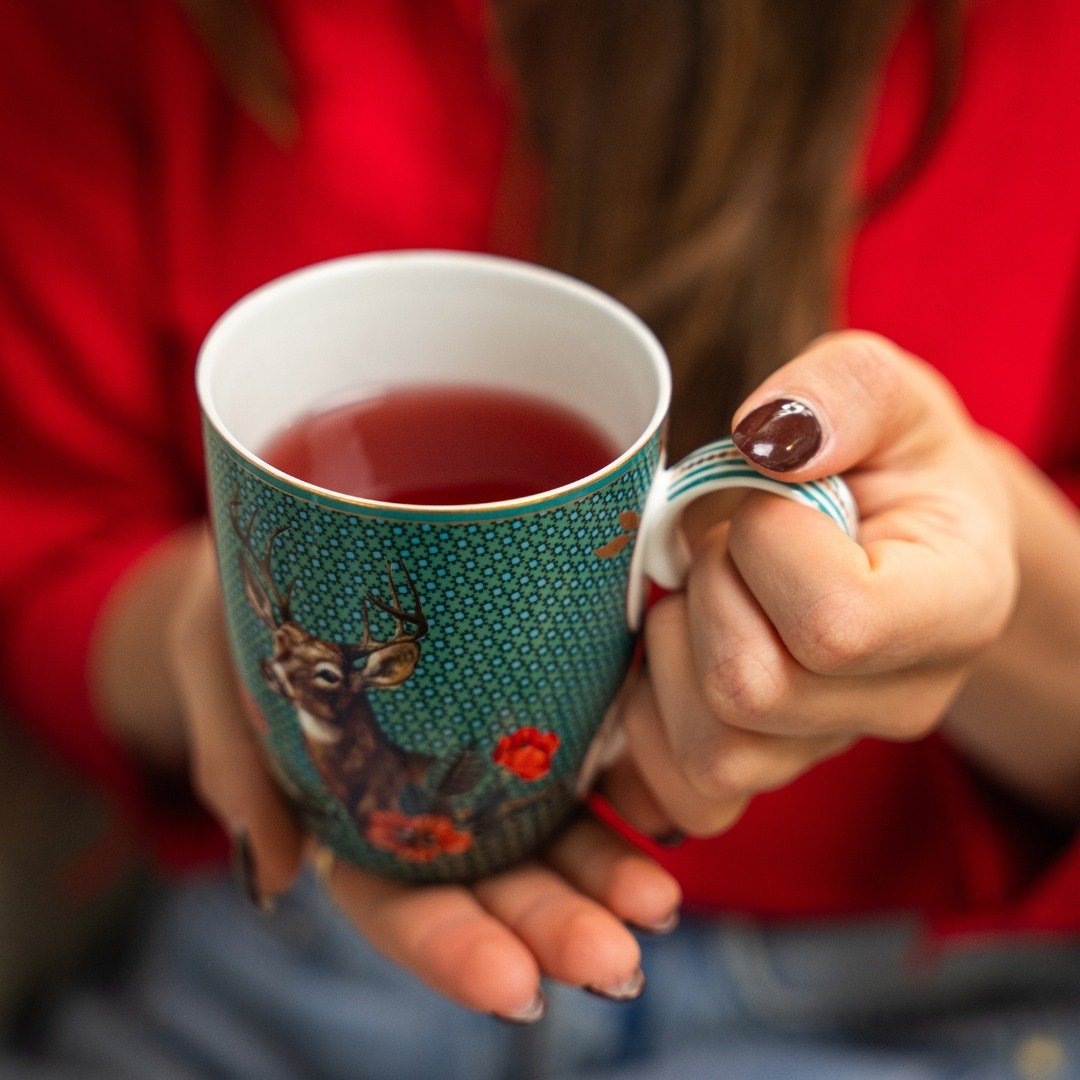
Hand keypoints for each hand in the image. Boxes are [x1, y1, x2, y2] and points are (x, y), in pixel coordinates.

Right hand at [169, 533, 680, 1019]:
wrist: (286, 538)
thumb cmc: (235, 606)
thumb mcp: (211, 666)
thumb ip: (235, 763)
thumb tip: (271, 878)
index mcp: (338, 816)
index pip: (393, 902)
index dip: (450, 948)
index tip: (513, 985)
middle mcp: (416, 804)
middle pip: (487, 883)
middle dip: (550, 928)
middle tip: (617, 961)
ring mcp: (472, 758)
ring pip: (542, 834)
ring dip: (601, 878)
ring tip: (655, 906)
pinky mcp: (518, 703)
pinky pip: (573, 752)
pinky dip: (616, 791)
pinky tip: (659, 815)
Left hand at [607, 331, 1018, 837]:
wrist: (892, 531)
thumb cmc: (887, 459)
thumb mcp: (882, 393)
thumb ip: (839, 392)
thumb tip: (766, 436)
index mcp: (955, 609)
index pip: (834, 622)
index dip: (764, 545)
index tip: (770, 498)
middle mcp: (901, 701)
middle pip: (751, 690)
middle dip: (706, 592)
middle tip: (727, 544)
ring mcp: (827, 748)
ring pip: (710, 753)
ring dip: (671, 653)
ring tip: (704, 596)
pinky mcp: (764, 771)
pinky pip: (683, 796)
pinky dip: (648, 724)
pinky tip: (668, 653)